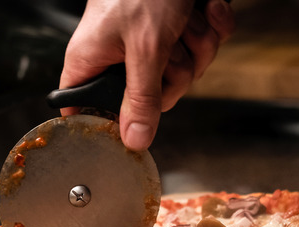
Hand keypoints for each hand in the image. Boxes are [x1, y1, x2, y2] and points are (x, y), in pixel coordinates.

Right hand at [59, 0, 234, 149]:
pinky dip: (213, 24)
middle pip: (155, 96)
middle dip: (177, 71)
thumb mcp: (146, 47)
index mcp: (93, 60)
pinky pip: (206, 46)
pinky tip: (205, 6)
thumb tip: (133, 140)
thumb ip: (141, 98)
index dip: (110, 122)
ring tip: (186, 16)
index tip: (132, 127)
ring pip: (187, 71)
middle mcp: (121, 55)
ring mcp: (154, 42)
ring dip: (198, 42)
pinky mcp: (181, 28)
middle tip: (171, 47)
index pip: (85, 109)